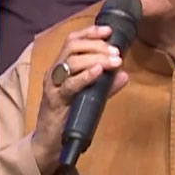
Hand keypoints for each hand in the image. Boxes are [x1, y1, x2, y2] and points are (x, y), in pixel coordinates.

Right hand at [31, 25, 128, 174]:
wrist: (49, 143)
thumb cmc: (69, 116)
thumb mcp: (90, 97)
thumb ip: (106, 86)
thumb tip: (124, 74)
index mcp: (61, 67)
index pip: (73, 41)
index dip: (90, 32)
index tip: (109, 31)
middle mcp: (55, 72)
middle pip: (73, 47)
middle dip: (97, 46)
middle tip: (116, 52)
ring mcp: (53, 86)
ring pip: (71, 62)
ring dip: (96, 58)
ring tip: (114, 61)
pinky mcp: (54, 100)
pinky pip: (70, 84)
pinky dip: (86, 75)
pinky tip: (99, 71)